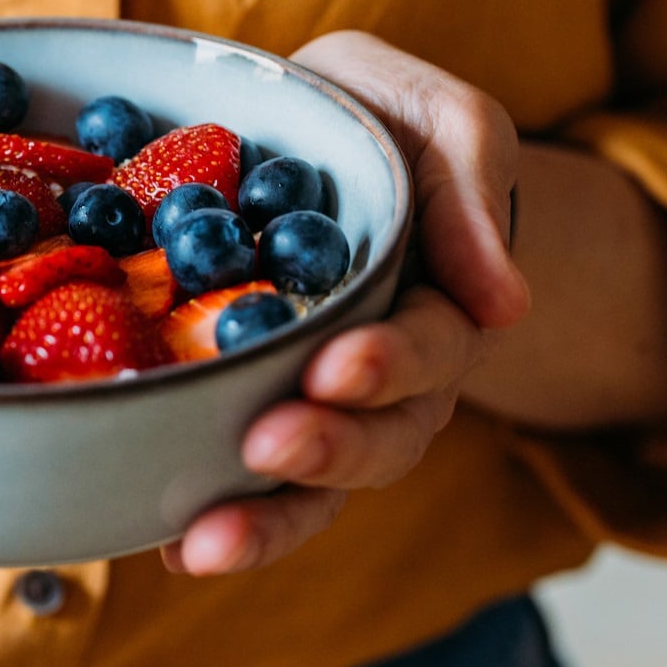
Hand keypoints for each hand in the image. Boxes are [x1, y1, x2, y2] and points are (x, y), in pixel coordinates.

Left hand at [163, 31, 531, 575]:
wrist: (306, 135)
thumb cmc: (382, 120)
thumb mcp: (442, 118)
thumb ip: (475, 183)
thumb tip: (505, 302)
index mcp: (441, 305)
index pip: (430, 348)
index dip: (389, 365)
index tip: (338, 366)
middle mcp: (388, 377)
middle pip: (379, 441)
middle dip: (327, 451)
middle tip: (267, 446)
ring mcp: (318, 406)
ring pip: (312, 487)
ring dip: (265, 521)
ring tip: (203, 545)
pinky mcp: (248, 413)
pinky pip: (238, 483)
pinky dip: (204, 518)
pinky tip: (160, 547)